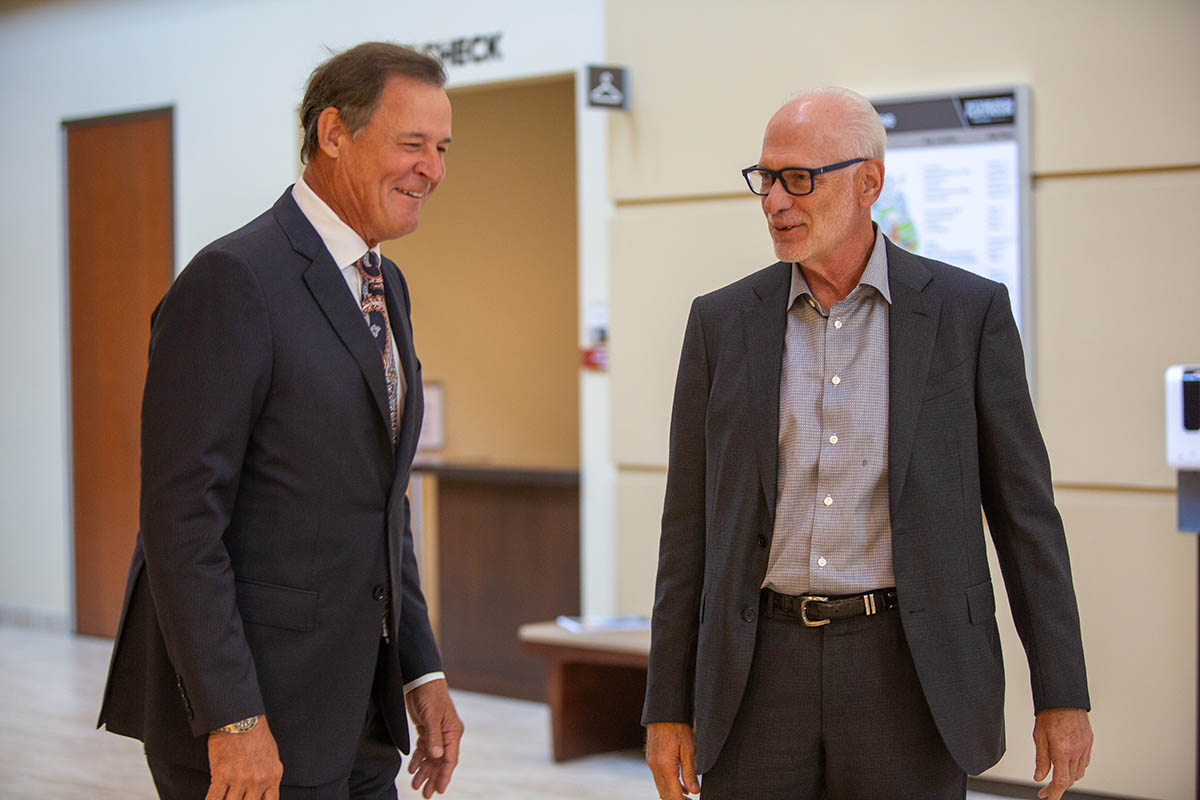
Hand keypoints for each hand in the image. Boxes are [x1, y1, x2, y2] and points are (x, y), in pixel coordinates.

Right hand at [206, 714, 282, 799]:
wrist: (240, 718)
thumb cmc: (256, 735)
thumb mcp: (272, 756)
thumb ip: (269, 777)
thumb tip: (265, 793)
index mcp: (272, 776)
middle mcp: (257, 780)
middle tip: (236, 799)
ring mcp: (240, 779)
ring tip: (226, 798)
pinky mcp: (221, 775)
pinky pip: (214, 799)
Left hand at [405, 679, 463, 797]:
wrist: (421, 680)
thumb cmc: (430, 695)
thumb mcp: (432, 717)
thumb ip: (433, 738)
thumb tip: (437, 757)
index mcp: (452, 732)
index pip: (450, 759)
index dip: (444, 776)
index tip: (438, 790)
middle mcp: (447, 735)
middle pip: (441, 762)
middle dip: (433, 778)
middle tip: (426, 794)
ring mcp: (437, 733)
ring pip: (432, 758)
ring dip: (424, 771)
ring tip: (416, 785)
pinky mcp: (427, 730)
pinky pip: (424, 749)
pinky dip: (418, 760)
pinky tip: (412, 769)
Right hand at [646, 722, 699, 798]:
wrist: (664, 711)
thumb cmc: (678, 727)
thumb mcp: (689, 749)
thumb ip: (690, 772)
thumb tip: (694, 791)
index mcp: (665, 766)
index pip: (673, 795)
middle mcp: (655, 767)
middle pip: (665, 794)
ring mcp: (651, 763)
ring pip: (661, 787)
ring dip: (673, 794)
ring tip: (688, 797)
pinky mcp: (651, 758)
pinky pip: (659, 778)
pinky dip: (669, 784)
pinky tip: (680, 785)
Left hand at [1032, 707, 1092, 799]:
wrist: (1063, 698)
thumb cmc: (1050, 714)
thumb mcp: (1039, 737)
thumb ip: (1041, 759)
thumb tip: (1039, 777)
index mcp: (1063, 751)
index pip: (1060, 780)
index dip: (1054, 792)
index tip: (1047, 797)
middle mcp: (1076, 751)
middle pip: (1070, 779)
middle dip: (1058, 787)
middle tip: (1046, 789)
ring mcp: (1085, 747)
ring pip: (1079, 772)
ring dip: (1068, 778)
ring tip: (1056, 777)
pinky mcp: (1089, 742)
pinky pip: (1085, 762)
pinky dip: (1076, 768)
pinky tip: (1068, 765)